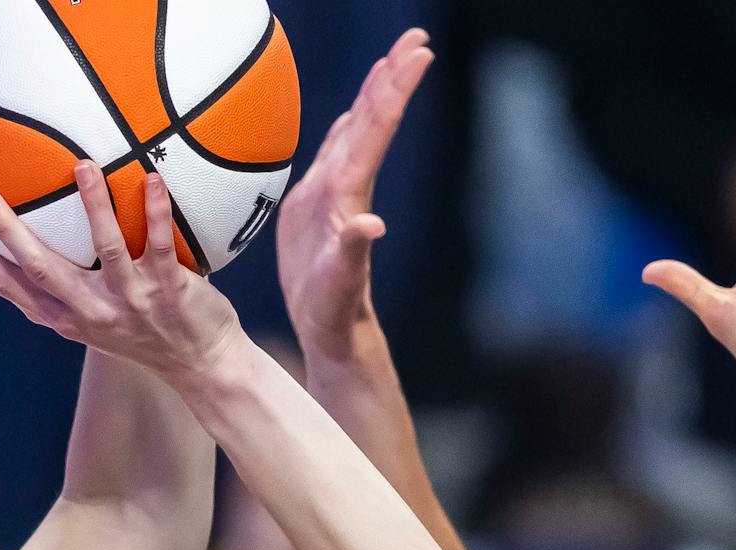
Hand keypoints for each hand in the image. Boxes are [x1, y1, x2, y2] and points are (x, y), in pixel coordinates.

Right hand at [0, 163, 242, 381]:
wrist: (204, 367)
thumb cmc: (149, 333)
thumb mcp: (100, 318)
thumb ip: (74, 285)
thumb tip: (51, 230)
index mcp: (68, 318)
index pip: (11, 287)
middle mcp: (92, 312)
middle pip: (40, 269)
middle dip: (9, 231)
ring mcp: (130, 303)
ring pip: (105, 249)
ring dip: (92, 207)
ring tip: (81, 165)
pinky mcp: (168, 293)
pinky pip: (158, 246)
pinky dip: (155, 211)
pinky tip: (151, 178)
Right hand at [277, 29, 432, 355]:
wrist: (328, 326)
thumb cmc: (333, 309)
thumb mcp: (338, 282)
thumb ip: (352, 252)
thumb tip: (371, 226)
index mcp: (349, 194)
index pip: (377, 131)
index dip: (395, 91)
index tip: (418, 54)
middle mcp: (347, 185)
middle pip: (372, 120)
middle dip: (392, 77)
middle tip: (415, 38)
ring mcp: (334, 193)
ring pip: (357, 132)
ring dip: (374, 95)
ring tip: (389, 61)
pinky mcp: (317, 205)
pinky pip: (333, 154)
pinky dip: (345, 127)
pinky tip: (349, 115)